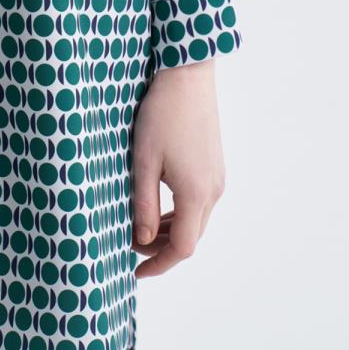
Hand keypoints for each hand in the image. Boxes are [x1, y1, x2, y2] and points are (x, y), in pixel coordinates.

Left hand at [132, 60, 226, 277]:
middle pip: (191, 237)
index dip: (158, 265)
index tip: (135, 272)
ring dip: (171, 231)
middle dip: (162, 250)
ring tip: (141, 227)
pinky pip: (200, 202)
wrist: (188, 76)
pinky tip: (159, 205)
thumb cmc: (162, 115)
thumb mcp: (143, 162)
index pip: (182, 248)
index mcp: (196, 194)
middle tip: (131, 247)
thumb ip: (143, 206)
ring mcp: (217, 177)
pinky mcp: (215, 165)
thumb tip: (142, 241)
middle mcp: (213, 190)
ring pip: (196, 220)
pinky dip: (180, 213)